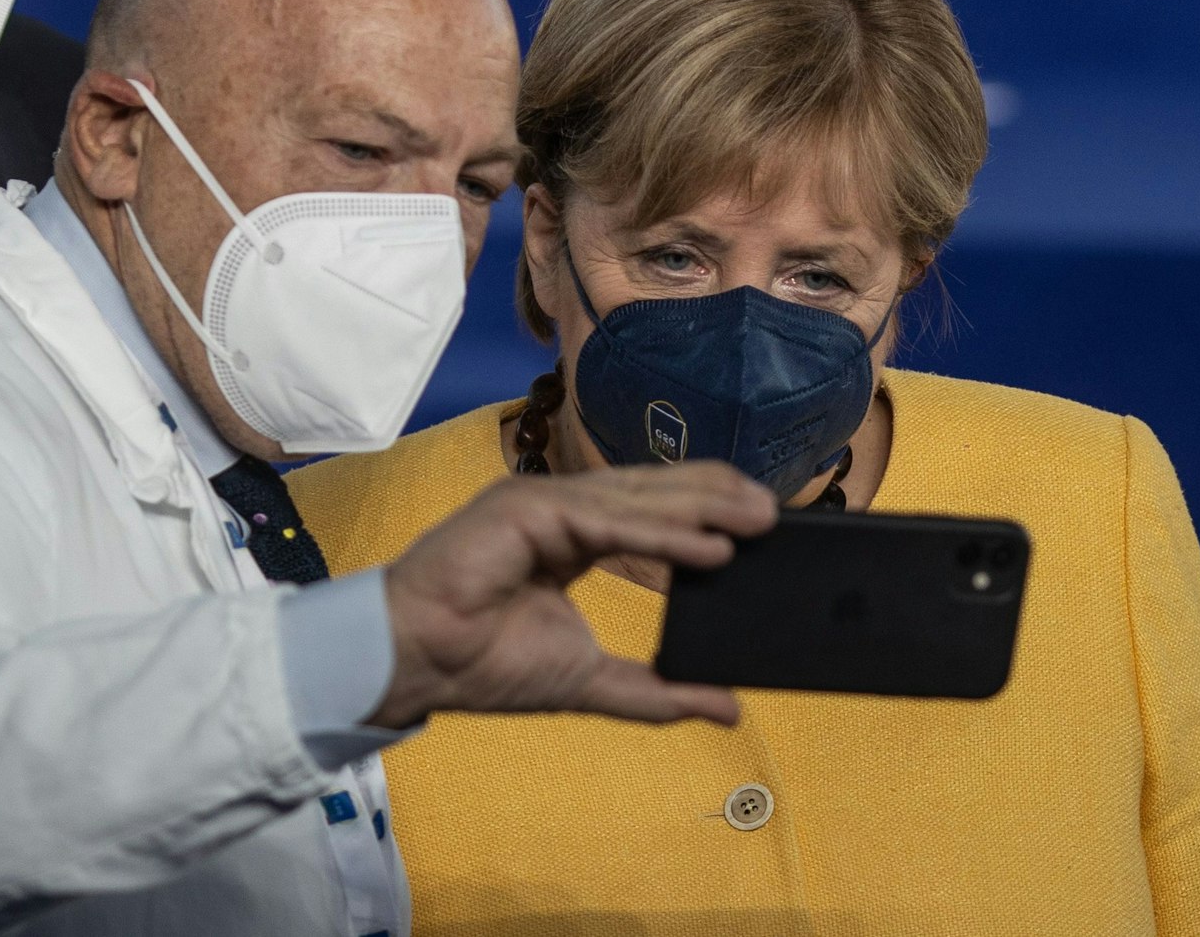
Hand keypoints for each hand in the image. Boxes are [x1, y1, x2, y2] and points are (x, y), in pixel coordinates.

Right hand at [367, 460, 775, 729]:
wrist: (421, 663)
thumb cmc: (483, 665)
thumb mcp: (589, 681)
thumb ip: (656, 690)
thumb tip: (727, 707)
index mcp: (570, 537)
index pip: (650, 511)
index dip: (703, 511)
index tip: (759, 524)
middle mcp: (559, 510)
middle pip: (653, 493)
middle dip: (717, 497)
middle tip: (778, 510)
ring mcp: (542, 501)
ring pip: (637, 499)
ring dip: (704, 508)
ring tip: (760, 519)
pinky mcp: (528, 507)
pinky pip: (609, 519)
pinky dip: (663, 533)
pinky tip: (710, 546)